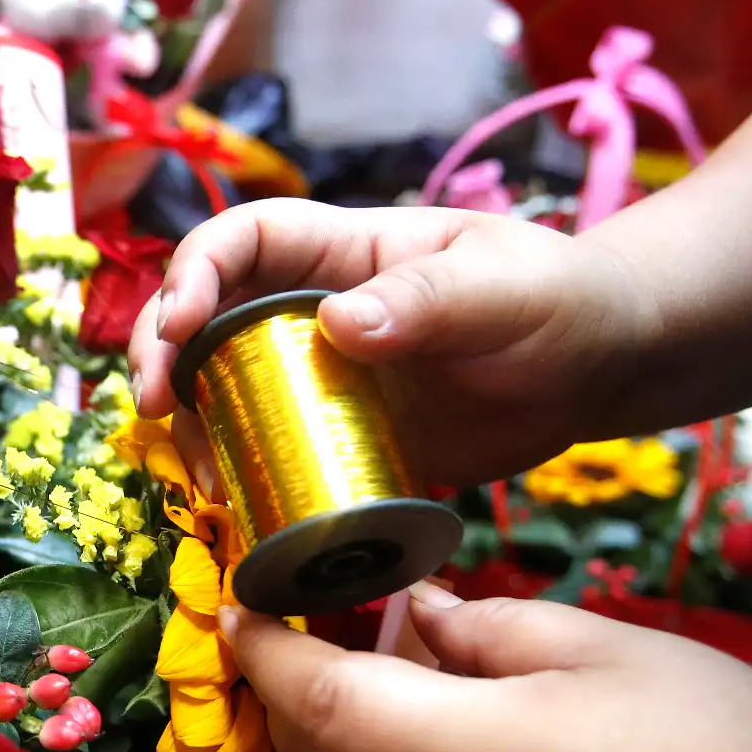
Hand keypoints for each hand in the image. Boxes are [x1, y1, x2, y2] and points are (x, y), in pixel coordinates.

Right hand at [127, 200, 661, 486]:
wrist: (600, 370)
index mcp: (344, 251)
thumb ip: (431, 300)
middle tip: (151, 406)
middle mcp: (312, 309)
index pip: (242, 240)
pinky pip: (268, 453)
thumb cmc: (560, 301)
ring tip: (205, 481)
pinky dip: (239, 479)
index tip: (182, 325)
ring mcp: (319, 377)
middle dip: (159, 352)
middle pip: (203, 315)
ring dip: (189, 428)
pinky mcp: (337, 437)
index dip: (195, 272)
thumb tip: (339, 326)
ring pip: (219, 389)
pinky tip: (239, 512)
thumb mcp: (505, 290)